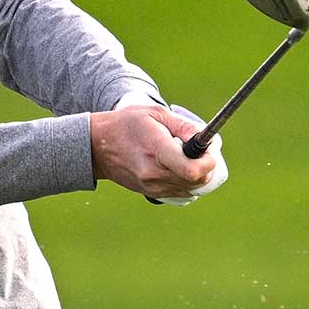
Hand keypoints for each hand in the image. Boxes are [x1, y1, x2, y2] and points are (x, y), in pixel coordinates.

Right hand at [109, 92, 228, 204]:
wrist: (98, 147)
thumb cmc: (127, 125)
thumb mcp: (156, 114)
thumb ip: (185, 127)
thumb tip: (207, 139)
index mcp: (156, 152)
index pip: (193, 170)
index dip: (210, 160)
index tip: (210, 148)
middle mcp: (154, 175)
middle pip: (198, 181)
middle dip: (208, 166)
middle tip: (203, 150)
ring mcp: (152, 187)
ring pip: (192, 188)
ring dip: (198, 174)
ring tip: (187, 156)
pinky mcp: (151, 194)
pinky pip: (181, 192)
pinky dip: (187, 181)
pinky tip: (179, 166)